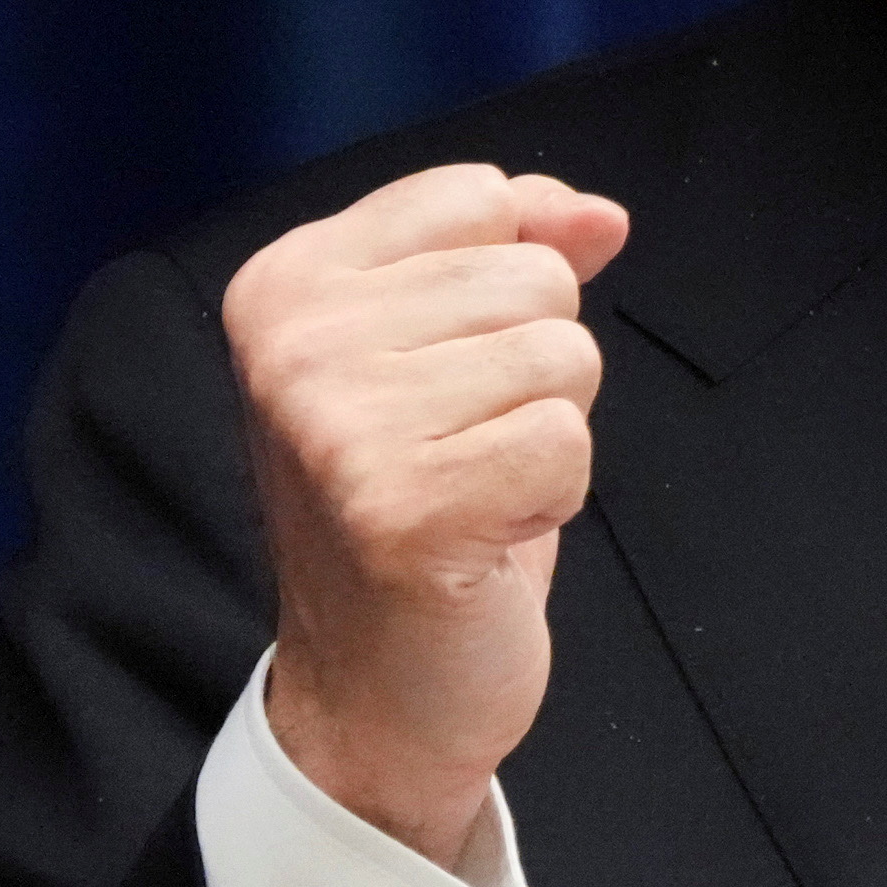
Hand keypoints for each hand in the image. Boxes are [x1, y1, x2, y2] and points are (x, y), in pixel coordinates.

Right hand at [225, 165, 633, 873]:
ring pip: (563, 356)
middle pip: (535, 278)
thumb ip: (515, 256)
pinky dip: (552, 496)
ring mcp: (336, 425)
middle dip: (534, 370)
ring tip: (471, 490)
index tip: (444, 375)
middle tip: (460, 451)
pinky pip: (567, 441)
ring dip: (545, 433)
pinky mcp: (400, 507)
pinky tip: (482, 536)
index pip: (479, 197)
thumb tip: (600, 215)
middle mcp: (292, 343)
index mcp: (286, 283)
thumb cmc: (420, 508)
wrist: (376, 689)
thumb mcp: (451, 353)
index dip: (505, 290)